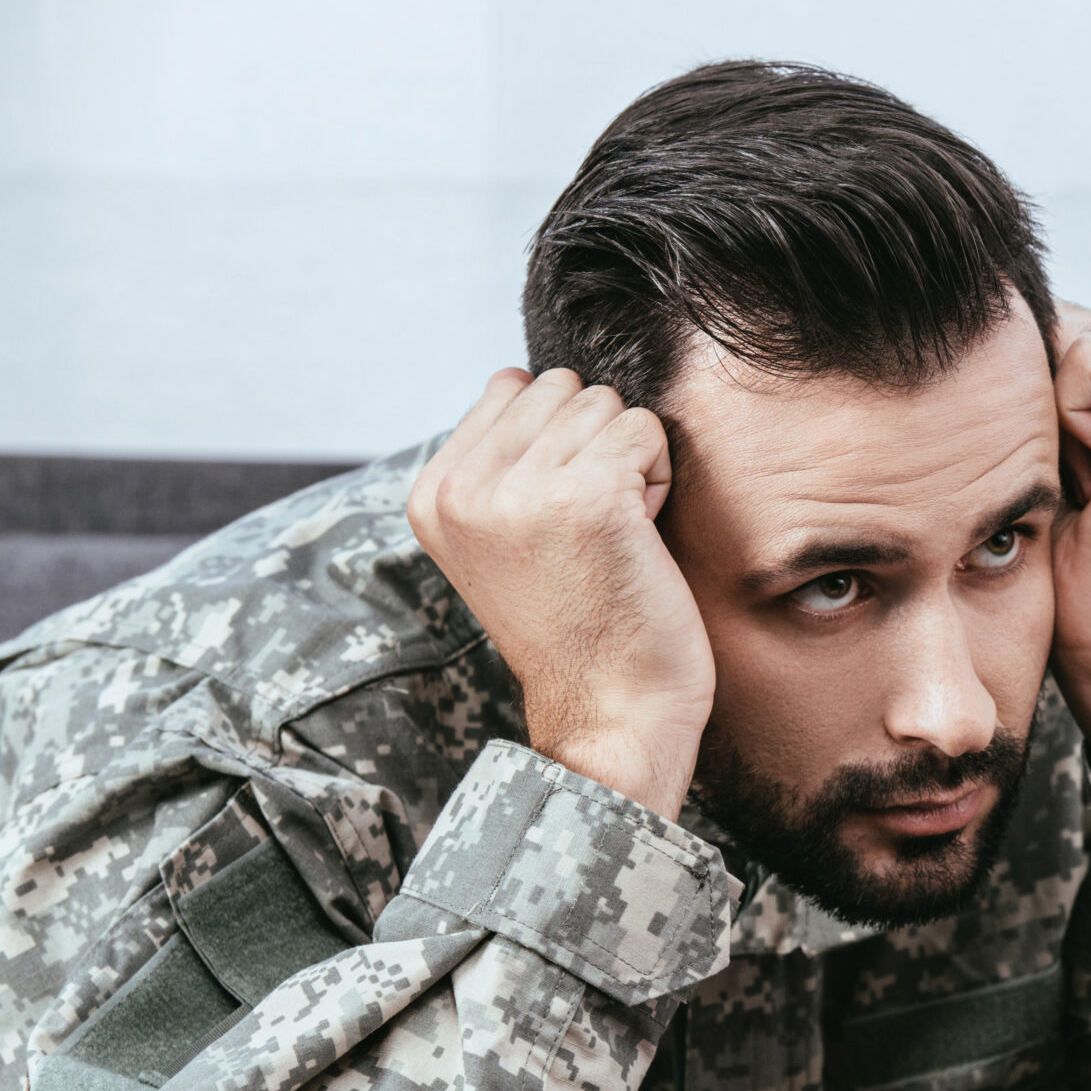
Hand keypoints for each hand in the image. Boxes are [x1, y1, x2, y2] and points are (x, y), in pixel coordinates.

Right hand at [407, 368, 709, 818]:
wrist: (611, 712)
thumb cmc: (580, 628)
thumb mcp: (502, 540)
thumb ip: (500, 463)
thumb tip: (523, 378)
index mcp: (432, 494)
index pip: (510, 386)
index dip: (558, 441)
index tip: (561, 515)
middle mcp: (463, 488)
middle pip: (561, 387)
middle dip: (595, 445)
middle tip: (595, 528)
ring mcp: (521, 489)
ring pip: (606, 404)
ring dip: (629, 463)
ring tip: (616, 535)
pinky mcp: (588, 496)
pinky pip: (644, 430)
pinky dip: (658, 478)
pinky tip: (641, 536)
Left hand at [1048, 304, 1090, 794]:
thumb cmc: (1064, 554)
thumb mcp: (1041, 447)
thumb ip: (1034, 377)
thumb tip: (982, 313)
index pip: (1057, 318)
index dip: (1026, 385)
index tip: (1058, 466)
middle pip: (1060, 320)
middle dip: (1038, 397)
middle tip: (1072, 478)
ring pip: (1071, 336)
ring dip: (1053, 416)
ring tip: (1085, 481)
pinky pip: (1087, 361)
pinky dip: (1069, 418)